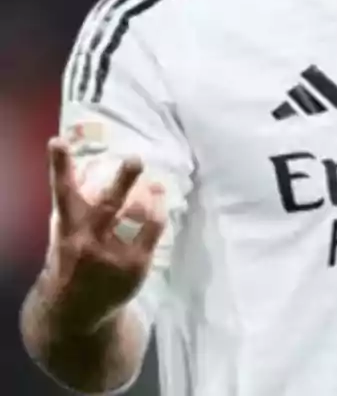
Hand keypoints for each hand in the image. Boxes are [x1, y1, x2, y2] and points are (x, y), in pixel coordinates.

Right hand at [41, 135, 165, 332]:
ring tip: (157, 182)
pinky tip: (160, 202)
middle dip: (122, 181)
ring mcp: (113, 256)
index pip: (62, 193)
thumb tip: (90, 171)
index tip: (58, 141)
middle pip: (107, 207)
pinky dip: (158, 213)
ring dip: (150, 196)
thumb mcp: (65, 236)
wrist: (74, 313)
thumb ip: (77, 209)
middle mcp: (88, 243)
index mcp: (67, 230)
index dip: (59, 166)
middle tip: (135, 159)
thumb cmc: (72, 263)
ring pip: (138, 218)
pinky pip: (152, 232)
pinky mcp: (135, 266)